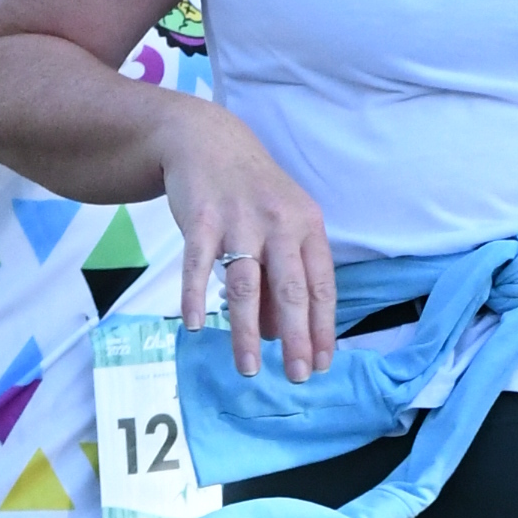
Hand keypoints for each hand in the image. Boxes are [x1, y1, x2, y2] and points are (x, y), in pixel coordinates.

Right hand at [158, 109, 337, 377]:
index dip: (322, 327)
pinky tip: (197, 326)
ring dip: (247, 330)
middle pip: (290, 289)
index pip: (321, 286)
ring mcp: (240, 220)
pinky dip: (195, 296)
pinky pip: (198, 264)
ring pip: (247, 284)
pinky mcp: (201, 217)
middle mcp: (279, 223)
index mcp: (307, 227)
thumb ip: (283, 278)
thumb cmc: (250, 194)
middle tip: (295, 377)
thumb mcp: (280, 226)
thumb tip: (281, 334)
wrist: (206, 140)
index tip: (320, 365)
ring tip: (247, 368)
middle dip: (296, 337)